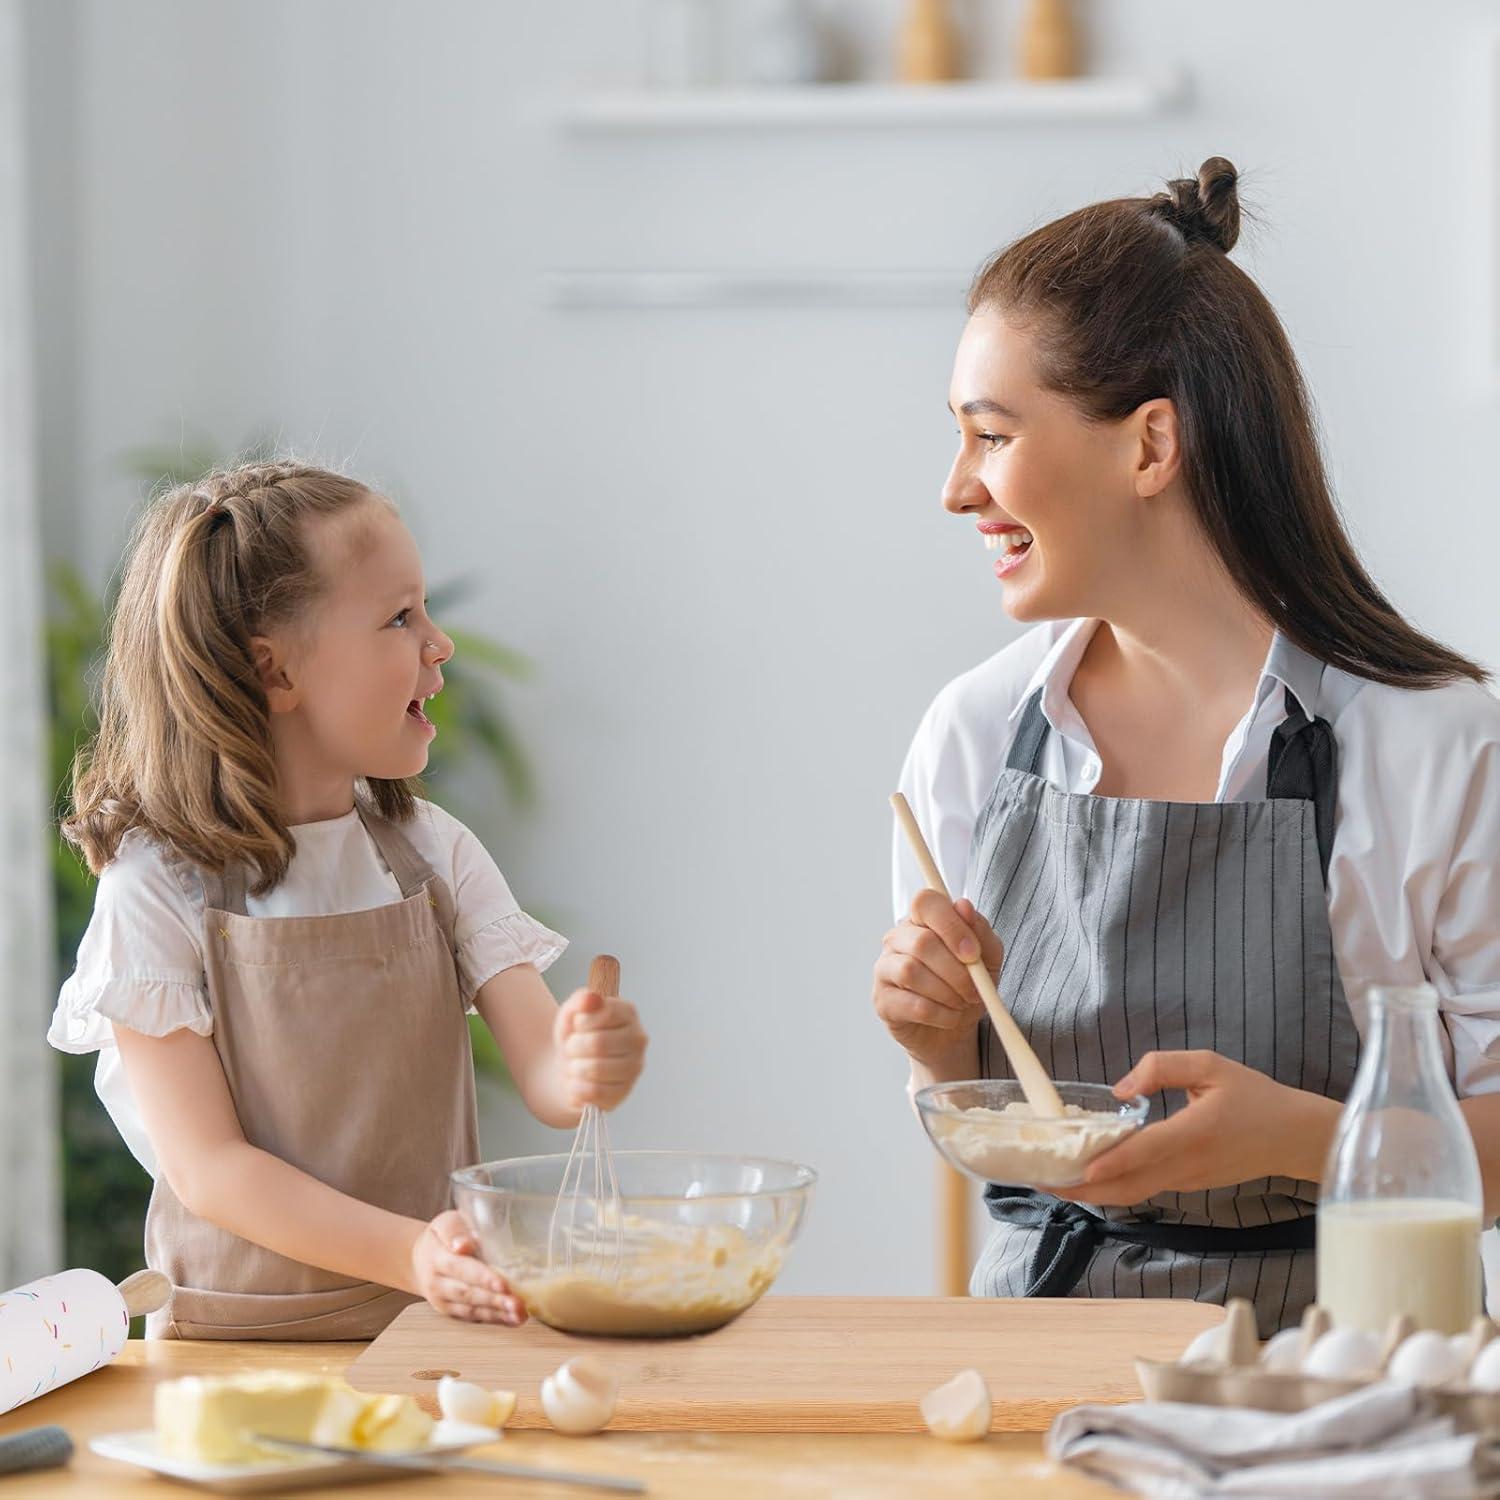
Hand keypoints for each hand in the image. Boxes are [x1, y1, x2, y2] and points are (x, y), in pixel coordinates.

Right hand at [411, 1209, 525, 1324]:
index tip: (502, 1284)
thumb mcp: (446, 1223)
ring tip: (519, 1314)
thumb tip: (464, 1245)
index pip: (461, 1268)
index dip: (483, 1277)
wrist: (418, 1259)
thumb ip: (456, 1231)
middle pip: (467, 1293)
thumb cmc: (440, 1236)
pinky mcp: (450, 1311)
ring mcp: (443, 1300)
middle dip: (494, 1300)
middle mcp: (437, 1283)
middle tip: (517, 1303)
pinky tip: (512, 1318)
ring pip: (470, 1309)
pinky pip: (471, 1317)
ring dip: (497, 1313)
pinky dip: (493, 1319)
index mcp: (437, 1257)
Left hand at [554, 987, 646, 1110]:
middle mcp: (638, 1039)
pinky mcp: (623, 1093)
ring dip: (574, 1068)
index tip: (577, 1025)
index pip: (606, 1013)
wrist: (568, 1067)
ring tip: (575, 1064)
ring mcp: (634, 1068)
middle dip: (574, 1046)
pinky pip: (593, 1092)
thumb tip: (592, 999)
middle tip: (572, 1047)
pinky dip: (576, 1087)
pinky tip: (578, 1081)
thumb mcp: (571, 1012)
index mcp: (629, 1013)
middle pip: (599, 1043)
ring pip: (595, 1069)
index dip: (582, 1021)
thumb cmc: (575, 1035)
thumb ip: (581, 1000)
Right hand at [872, 891, 1003, 1067]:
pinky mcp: (882, 1001)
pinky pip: (912, 1005)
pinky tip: (949, 1016)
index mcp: (922, 920)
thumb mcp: (987, 958)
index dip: (951, 925)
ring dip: (947, 993)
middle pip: (922, 943)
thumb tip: (963, 906)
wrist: (953, 1031)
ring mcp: (885, 969)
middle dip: (956, 971)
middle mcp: (897, 939)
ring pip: (912, 972)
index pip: (926, 902)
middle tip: (975, 990)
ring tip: (961, 1003)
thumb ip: (980, 931)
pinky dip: (940, 1014)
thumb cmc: (966, 985)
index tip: (972, 953)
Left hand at [1053, 1050, 1338, 1206]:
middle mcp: (1187, 1165)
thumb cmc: (1254, 1097)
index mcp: (1194, 1134)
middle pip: (1128, 1186)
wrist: (1294, 1138)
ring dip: (1093, 1190)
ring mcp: (1187, 1181)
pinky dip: (1114, 1186)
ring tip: (1053, 1180)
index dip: (1111, 1162)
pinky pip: (1144, 1188)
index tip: (1080, 1169)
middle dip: (1083, 1188)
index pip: (1145, 1152)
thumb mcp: (1211, 1065)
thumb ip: (1163, 1067)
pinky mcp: (1188, 1185)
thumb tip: (1121, 1090)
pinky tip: (1089, 1174)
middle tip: (1041, 1182)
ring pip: (1133, 1192)